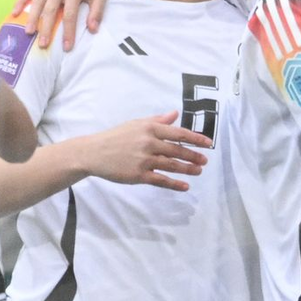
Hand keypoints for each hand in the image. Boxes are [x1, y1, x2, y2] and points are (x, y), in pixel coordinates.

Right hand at [11, 0, 110, 50]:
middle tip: (42, 45)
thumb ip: (97, 12)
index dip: (68, 32)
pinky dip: (20, 1)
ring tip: (28, 33)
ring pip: (37, 2)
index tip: (67, 47)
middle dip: (46, 29)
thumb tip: (92, 29)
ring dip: (32, 18)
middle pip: (50, 10)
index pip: (70, 15)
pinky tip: (14, 13)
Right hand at [81, 111, 210, 190]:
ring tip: (198, 171)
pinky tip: (185, 186)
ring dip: (187, 169)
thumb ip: (157, 120)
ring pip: (172, 165)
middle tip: (205, 161)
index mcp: (149, 128)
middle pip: (177, 150)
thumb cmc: (114, 137)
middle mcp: (149, 143)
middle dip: (194, 156)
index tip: (207, 143)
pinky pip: (161, 180)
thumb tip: (175, 114)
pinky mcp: (138, 175)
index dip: (195, 139)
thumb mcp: (135, 124)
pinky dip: (174, 184)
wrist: (93, 153)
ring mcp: (144, 160)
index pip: (178, 133)